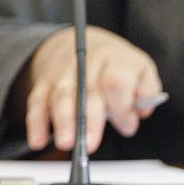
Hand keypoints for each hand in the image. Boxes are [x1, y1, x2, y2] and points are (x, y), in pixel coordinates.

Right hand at [24, 26, 163, 153]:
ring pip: (60, 97)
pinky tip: (38, 140)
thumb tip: (142, 111)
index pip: (116, 81)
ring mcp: (62, 73)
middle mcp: (86, 63)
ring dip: (62, 122)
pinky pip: (37, 102)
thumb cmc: (116, 64)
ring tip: (66, 143)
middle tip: (90, 143)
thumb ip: (147, 90)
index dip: (121, 106)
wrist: (80, 41)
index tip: (127, 126)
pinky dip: (36, 123)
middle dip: (88, 119)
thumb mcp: (142, 70)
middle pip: (86, 91)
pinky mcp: (44, 83)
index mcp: (115, 59)